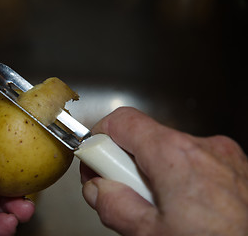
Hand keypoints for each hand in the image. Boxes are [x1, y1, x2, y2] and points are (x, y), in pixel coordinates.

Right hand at [80, 107, 247, 235]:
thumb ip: (116, 207)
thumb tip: (98, 190)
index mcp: (176, 156)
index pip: (122, 121)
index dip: (99, 139)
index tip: (95, 163)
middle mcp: (202, 146)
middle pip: (144, 139)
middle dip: (126, 165)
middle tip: (127, 195)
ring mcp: (222, 154)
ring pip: (168, 151)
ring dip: (153, 173)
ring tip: (162, 209)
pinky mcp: (235, 165)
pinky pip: (192, 160)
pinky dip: (178, 177)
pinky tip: (185, 207)